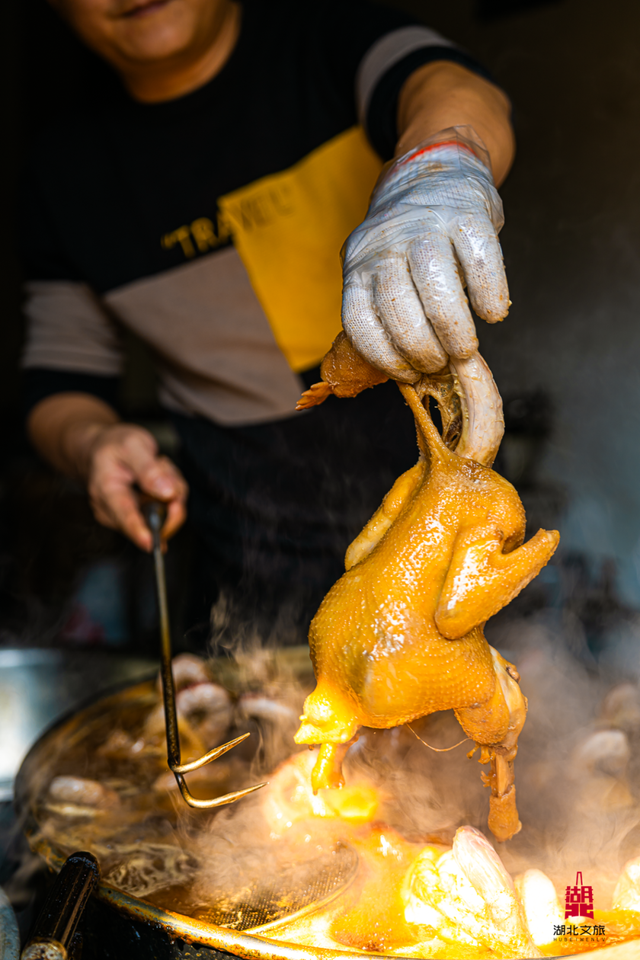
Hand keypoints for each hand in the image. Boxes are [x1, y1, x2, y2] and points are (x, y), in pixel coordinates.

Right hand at [87, 423, 187, 550]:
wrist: (101, 449)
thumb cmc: (114, 446)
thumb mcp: (132, 445)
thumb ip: (149, 469)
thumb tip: (167, 493)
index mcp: (107, 490)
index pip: (125, 516)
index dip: (140, 530)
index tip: (151, 542)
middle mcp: (113, 510)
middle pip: (153, 518)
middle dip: (170, 497)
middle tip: (163, 468)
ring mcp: (125, 517)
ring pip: (165, 514)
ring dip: (170, 491)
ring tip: (156, 468)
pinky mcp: (137, 518)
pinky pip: (166, 512)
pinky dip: (168, 495)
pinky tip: (157, 480)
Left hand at [341, 126, 508, 380]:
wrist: (433, 171)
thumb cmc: (408, 242)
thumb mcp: (380, 271)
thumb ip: (387, 313)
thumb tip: (409, 375)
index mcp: (359, 265)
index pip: (360, 322)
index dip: (386, 357)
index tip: (409, 374)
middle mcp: (386, 244)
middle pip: (399, 308)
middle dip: (423, 349)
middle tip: (441, 364)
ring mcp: (426, 225)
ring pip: (436, 286)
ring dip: (453, 330)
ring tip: (464, 351)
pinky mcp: (467, 212)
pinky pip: (479, 260)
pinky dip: (489, 293)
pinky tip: (492, 314)